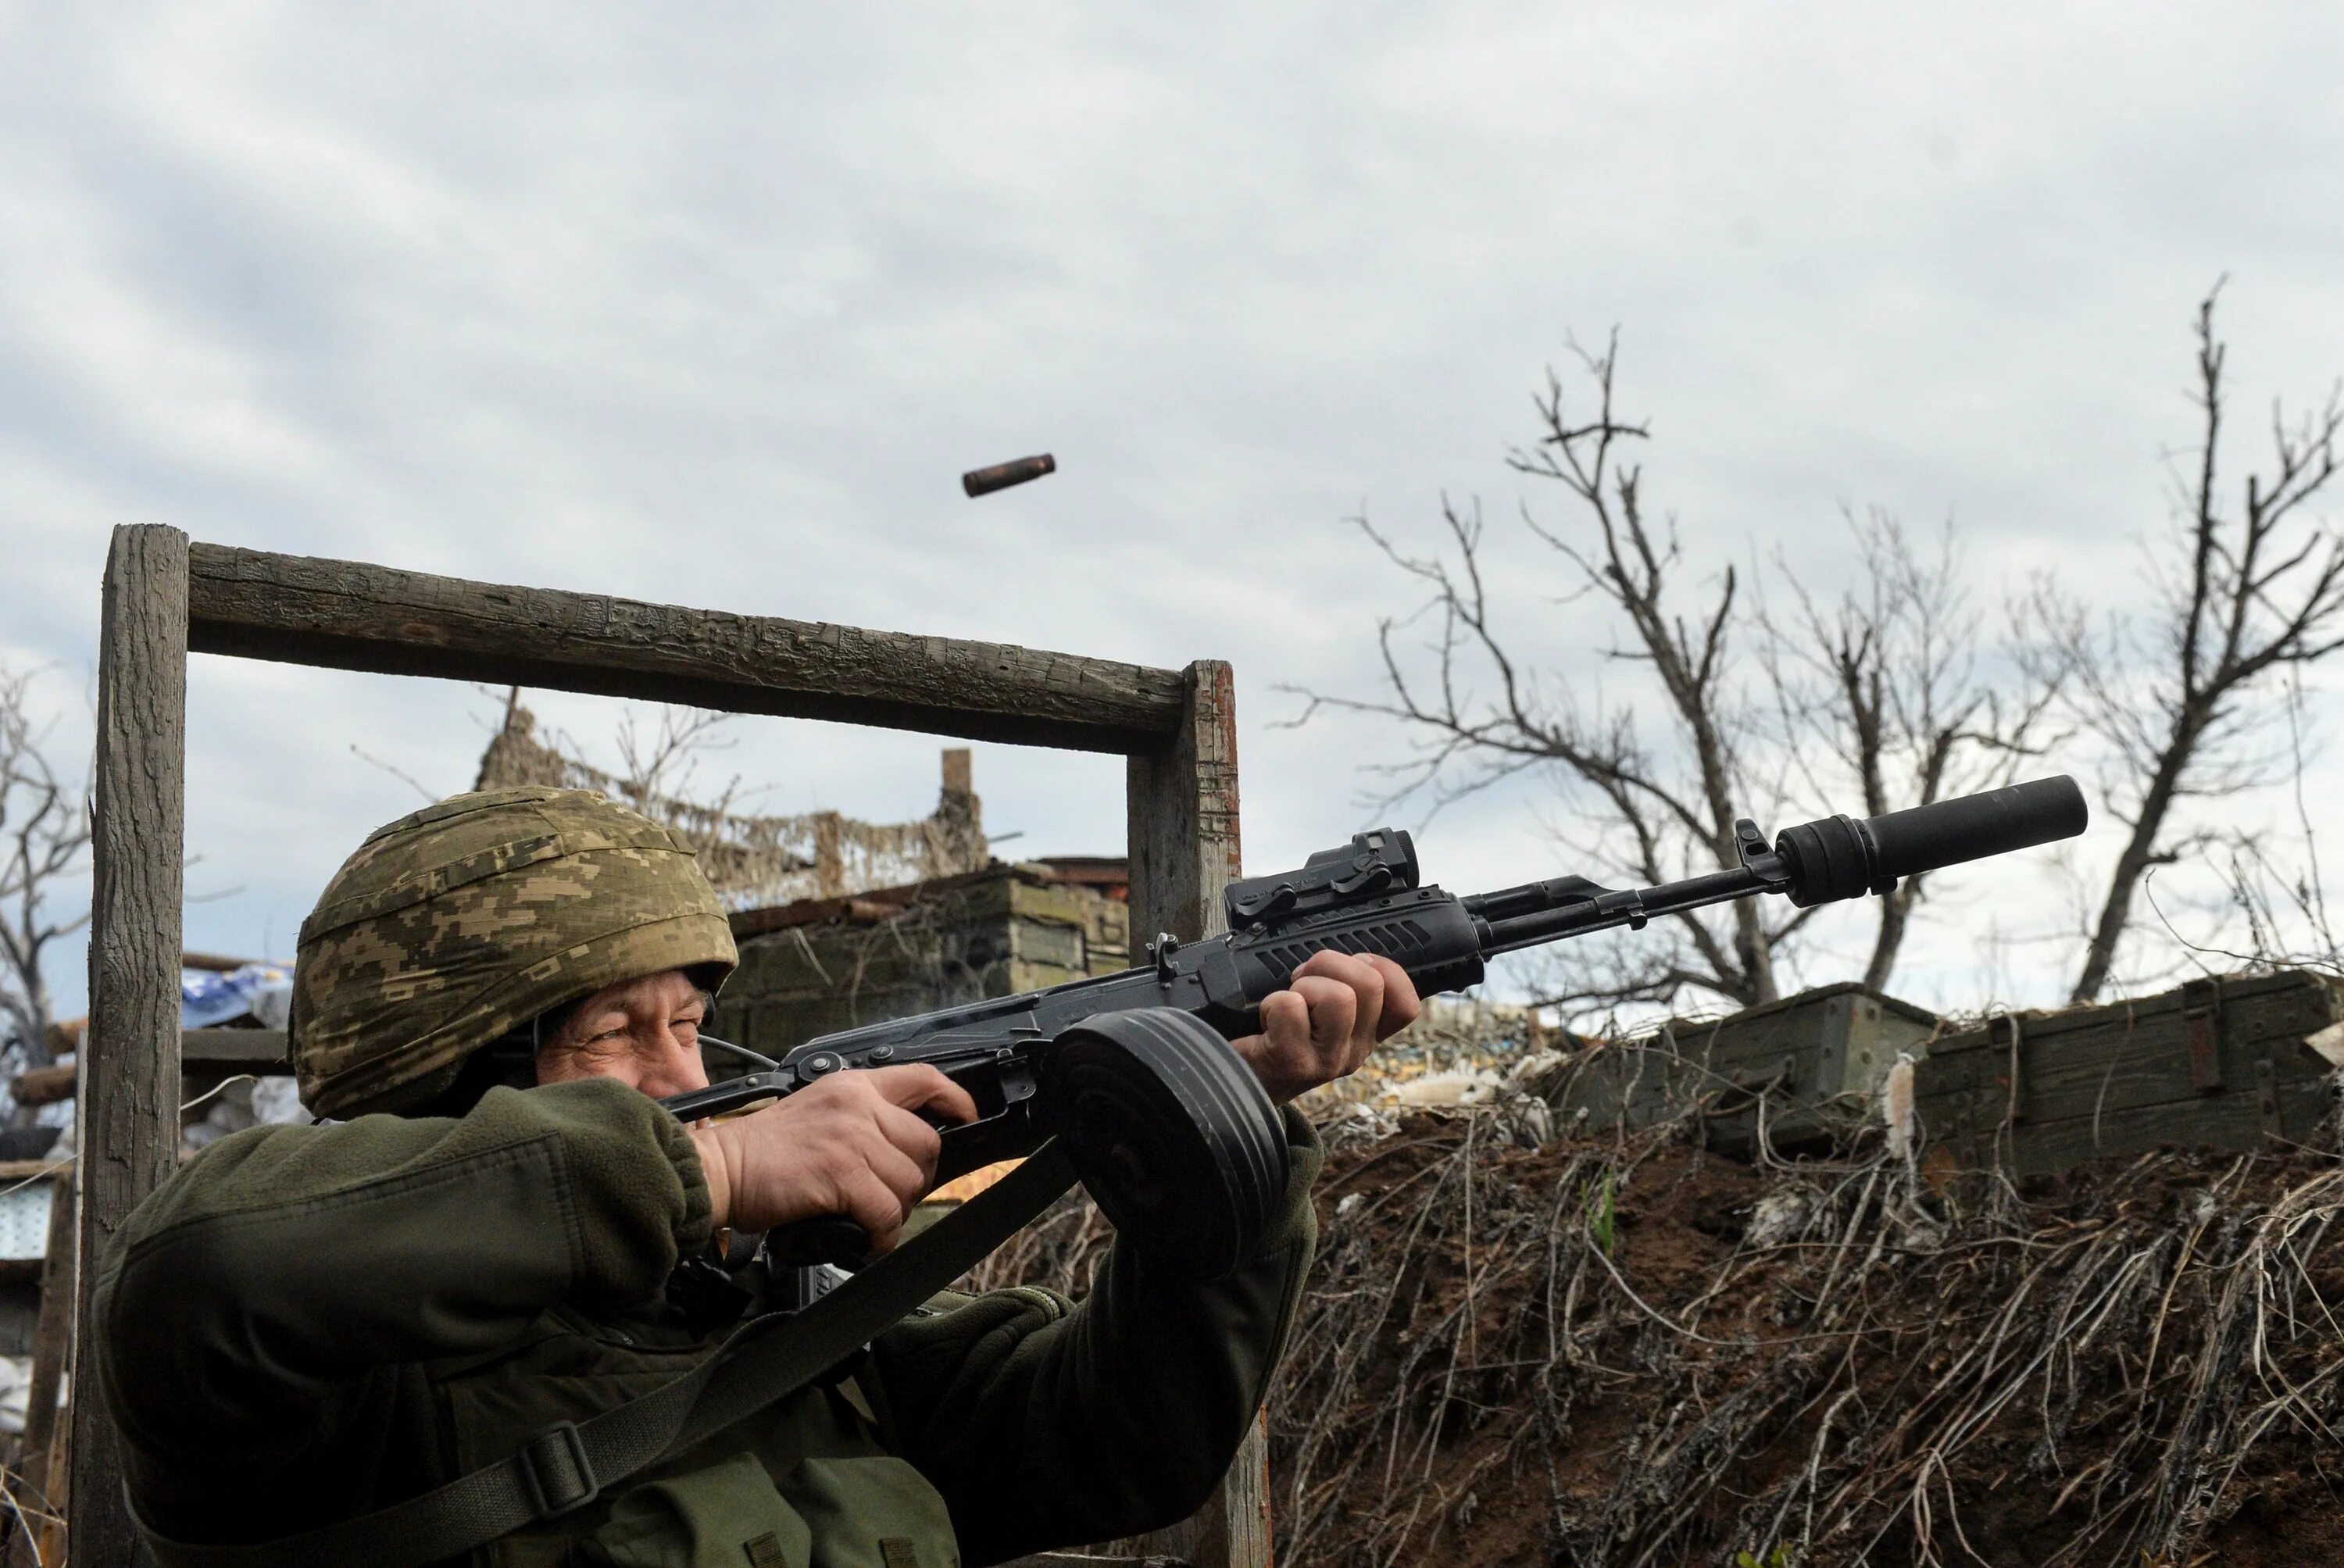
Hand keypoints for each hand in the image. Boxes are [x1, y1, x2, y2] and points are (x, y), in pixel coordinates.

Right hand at [688, 1065, 977, 1251]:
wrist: (720, 1169)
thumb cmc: (761, 1151)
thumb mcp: (817, 1110)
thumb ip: (859, 1117)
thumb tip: (900, 1148)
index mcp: (853, 1085)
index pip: (924, 1077)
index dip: (955, 1099)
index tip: (965, 1118)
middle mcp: (857, 1104)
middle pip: (925, 1142)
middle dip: (916, 1177)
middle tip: (890, 1196)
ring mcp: (851, 1137)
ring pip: (909, 1181)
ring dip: (895, 1209)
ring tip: (868, 1218)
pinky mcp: (842, 1173)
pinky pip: (886, 1211)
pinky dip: (881, 1235)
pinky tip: (866, 1240)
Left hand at [1230, 951, 1421, 1104]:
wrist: (1239, 1082)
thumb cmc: (1278, 1038)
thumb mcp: (1323, 1018)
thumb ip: (1345, 989)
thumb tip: (1352, 955)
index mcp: (1366, 1036)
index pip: (1407, 1004)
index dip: (1385, 970)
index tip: (1352, 967)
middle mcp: (1354, 1052)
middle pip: (1371, 984)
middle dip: (1331, 964)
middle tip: (1304, 980)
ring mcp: (1326, 1061)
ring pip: (1339, 996)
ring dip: (1305, 985)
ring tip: (1288, 1001)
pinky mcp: (1292, 1062)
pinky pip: (1290, 1006)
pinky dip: (1271, 1001)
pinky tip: (1265, 1019)